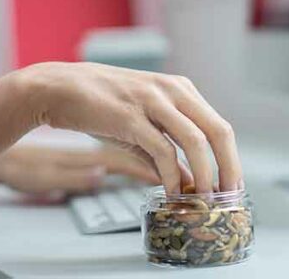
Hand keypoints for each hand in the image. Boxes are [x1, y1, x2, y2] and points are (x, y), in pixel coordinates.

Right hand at [6, 62, 242, 194]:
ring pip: (196, 140)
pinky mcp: (130, 116)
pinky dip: (171, 174)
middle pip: (218, 130)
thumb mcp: (140, 125)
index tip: (231, 186)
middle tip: (228, 197)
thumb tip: (187, 181)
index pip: (219, 125)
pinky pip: (162, 149)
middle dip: (228, 168)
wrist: (57, 89)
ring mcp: (152, 100)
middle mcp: (172, 90)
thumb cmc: (98, 106)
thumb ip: (164, 152)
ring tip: (203, 199)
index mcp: (179, 89)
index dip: (230, 159)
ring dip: (204, 174)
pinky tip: (171, 191)